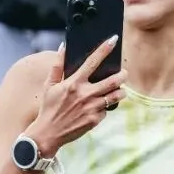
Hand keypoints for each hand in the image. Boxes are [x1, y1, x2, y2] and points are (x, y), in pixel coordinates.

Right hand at [26, 36, 126, 156]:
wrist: (48, 134)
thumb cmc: (48, 108)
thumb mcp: (50, 85)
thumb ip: (57, 65)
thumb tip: (63, 47)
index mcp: (74, 83)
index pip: (92, 61)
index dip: (104, 49)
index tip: (113, 40)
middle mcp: (85, 94)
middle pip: (112, 81)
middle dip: (122, 75)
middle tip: (125, 73)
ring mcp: (91, 108)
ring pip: (114, 97)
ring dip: (121, 92)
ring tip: (121, 90)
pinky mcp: (94, 120)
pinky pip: (105, 111)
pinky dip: (105, 108)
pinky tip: (101, 107)